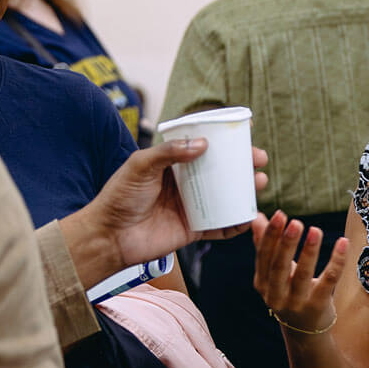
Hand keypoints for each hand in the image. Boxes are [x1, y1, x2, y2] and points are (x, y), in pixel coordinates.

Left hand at [60, 140, 268, 287]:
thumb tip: (203, 144)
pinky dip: (236, 224)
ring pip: (226, 197)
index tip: (246, 130)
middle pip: (222, 171)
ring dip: (246, 191)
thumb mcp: (140, 165)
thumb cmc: (119, 197)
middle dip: (244, 165)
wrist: (109, 236)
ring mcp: (192, 206)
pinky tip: (250, 218)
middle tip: (259, 160)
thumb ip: (169, 152)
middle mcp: (186, 183)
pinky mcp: (193, 230)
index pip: (205, 146)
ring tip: (260, 184)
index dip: (227, 139)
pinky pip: (220, 227)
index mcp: (174, 163)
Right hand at [252, 210, 349, 333]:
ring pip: (303, 275)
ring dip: (309, 251)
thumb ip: (265, 246)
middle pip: (279, 267)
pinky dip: (336, 261)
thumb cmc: (288, 293)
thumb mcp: (273, 273)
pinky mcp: (318, 306)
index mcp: (262, 283)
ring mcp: (297, 303)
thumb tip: (257, 218)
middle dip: (286, 244)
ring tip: (316, 230)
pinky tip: (343, 243)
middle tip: (295, 222)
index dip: (270, 236)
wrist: (304, 332)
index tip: (278, 215)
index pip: (264, 257)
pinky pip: (328, 281)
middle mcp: (276, 295)